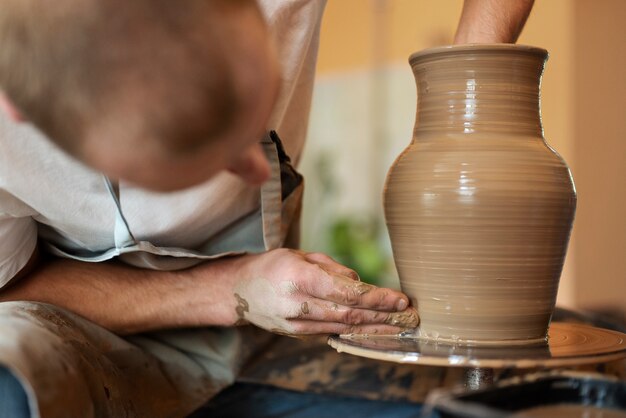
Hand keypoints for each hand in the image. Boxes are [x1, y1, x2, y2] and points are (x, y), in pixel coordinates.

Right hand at [223, 248, 418, 335]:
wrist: (239, 291)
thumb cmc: (272, 266)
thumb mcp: (301, 255)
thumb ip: (332, 268)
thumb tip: (359, 284)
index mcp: (299, 278)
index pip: (346, 292)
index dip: (376, 298)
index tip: (400, 299)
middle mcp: (298, 304)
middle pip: (350, 314)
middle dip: (383, 316)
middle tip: (410, 316)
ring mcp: (297, 324)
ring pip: (344, 328)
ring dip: (375, 328)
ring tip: (400, 326)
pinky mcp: (298, 334)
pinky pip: (332, 333)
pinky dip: (356, 333)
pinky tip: (375, 332)